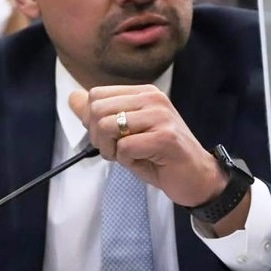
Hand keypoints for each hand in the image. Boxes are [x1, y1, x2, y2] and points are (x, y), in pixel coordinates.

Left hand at [68, 85, 226, 207]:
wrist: (197, 178)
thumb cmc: (160, 157)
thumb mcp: (125, 133)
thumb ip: (100, 115)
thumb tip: (73, 97)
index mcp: (143, 92)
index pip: (95, 94)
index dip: (92, 120)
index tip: (109, 137)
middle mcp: (152, 97)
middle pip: (97, 109)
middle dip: (98, 138)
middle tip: (117, 151)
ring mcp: (160, 116)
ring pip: (107, 127)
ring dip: (111, 150)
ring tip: (131, 156)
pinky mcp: (165, 137)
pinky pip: (125, 148)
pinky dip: (128, 161)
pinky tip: (145, 161)